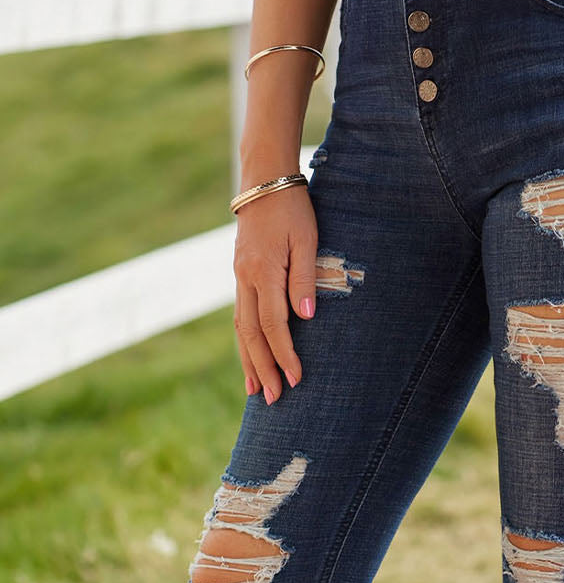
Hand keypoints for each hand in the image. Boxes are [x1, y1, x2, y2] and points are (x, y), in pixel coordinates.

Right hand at [232, 185, 317, 402]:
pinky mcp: (240, 276)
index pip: (273, 324)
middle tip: (274, 400)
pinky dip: (244, 342)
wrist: (263, 182)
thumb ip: (305, 278)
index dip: (284, 354)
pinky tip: (250, 360)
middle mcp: (245, 278)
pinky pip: (240, 316)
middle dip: (263, 368)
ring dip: (249, 361)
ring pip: (240, 328)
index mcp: (263, 271)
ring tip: (256, 391)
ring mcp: (238, 278)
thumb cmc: (293, 209)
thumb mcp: (307, 239)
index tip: (296, 378)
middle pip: (251, 334)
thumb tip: (305, 317)